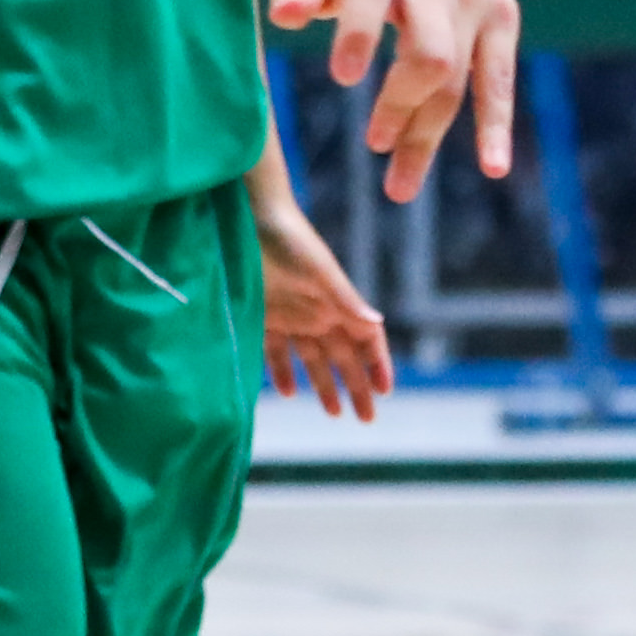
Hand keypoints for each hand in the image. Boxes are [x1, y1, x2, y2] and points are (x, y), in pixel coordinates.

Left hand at [253, 196, 393, 421]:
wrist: (251, 217)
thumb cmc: (290, 239)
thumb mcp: (319, 271)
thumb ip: (345, 299)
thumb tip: (376, 324)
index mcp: (337, 303)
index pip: (365, 339)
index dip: (377, 364)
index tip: (385, 390)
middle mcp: (318, 312)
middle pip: (343, 356)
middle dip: (356, 386)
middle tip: (366, 418)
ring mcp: (291, 315)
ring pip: (312, 359)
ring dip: (323, 384)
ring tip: (333, 412)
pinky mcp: (264, 316)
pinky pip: (276, 351)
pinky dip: (282, 371)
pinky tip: (288, 392)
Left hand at [264, 0, 517, 203]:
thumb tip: (284, 18)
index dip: (360, 34)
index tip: (344, 77)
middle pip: (427, 51)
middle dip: (401, 103)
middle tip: (373, 143)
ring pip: (456, 76)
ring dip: (428, 133)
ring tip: (399, 187)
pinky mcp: (501, 16)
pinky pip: (500, 77)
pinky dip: (497, 123)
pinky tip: (492, 167)